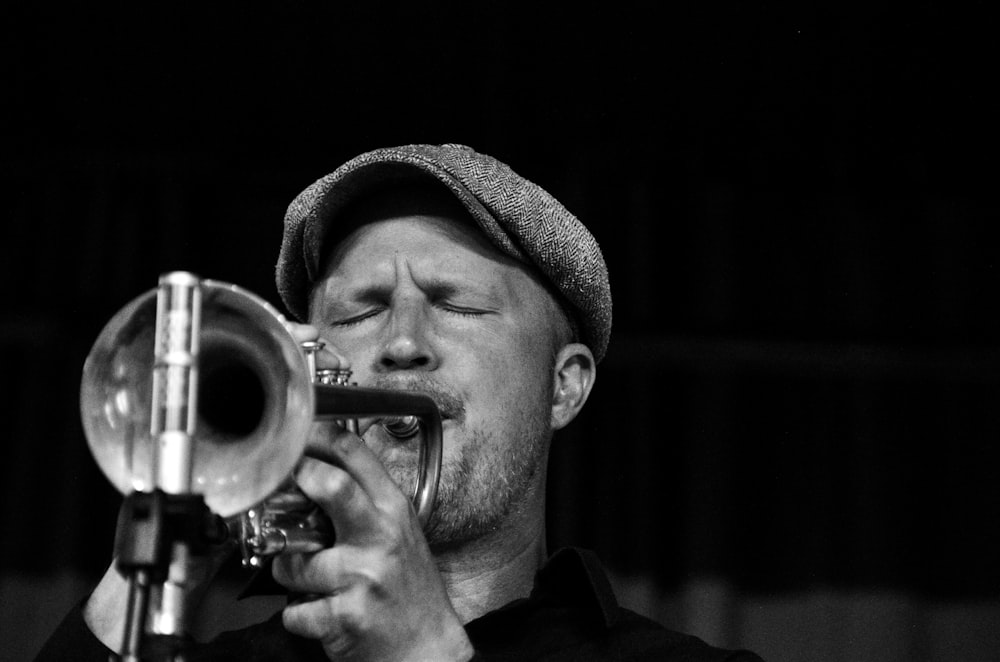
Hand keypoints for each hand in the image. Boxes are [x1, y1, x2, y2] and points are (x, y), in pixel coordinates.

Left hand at [273, 324, 473, 660]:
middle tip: (281, 486)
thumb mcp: (398, 533)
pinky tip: (321, 613)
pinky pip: (295, 611)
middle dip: (298, 480)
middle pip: (331, 486)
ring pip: (294, 561)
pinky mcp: (347, 615)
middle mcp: (381, 536)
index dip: (317, 436)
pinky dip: (299, 615)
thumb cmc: (408, 590)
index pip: (355, 454)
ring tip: (311, 581)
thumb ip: (364, 502)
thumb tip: (315, 469)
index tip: (295, 434)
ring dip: (289, 574)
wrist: (427, 650)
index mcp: (393, 509)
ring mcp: (364, 575)